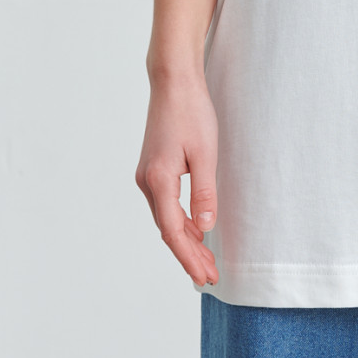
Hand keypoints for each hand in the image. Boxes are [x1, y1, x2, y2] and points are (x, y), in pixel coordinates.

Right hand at [135, 73, 219, 286]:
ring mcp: (147, 175)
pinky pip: (166, 205)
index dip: (190, 257)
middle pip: (168, 230)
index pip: (174, 232)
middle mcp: (147, 181)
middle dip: (189, 254)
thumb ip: (204, 191)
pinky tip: (197, 229)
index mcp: (158, 180)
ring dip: (186, 239)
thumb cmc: (191, 111)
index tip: (205, 276)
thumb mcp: (205, 152)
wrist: (173, 81)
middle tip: (210, 276)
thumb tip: (205, 227)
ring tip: (207, 260)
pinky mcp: (152, 168)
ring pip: (166, 219)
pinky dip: (181, 221)